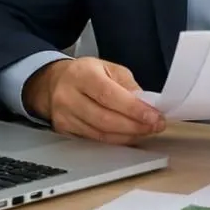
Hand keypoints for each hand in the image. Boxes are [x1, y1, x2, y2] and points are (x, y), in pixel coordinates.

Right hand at [22, 57, 165, 144]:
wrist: (55, 82)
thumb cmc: (86, 74)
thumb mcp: (109, 68)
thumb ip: (128, 86)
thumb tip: (147, 105)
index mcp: (82, 75)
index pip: (109, 95)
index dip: (133, 109)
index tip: (154, 116)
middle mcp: (69, 96)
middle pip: (104, 119)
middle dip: (135, 126)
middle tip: (155, 126)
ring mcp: (64, 116)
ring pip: (100, 134)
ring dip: (128, 135)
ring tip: (145, 131)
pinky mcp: (64, 131)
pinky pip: (94, 140)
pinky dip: (115, 141)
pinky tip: (128, 136)